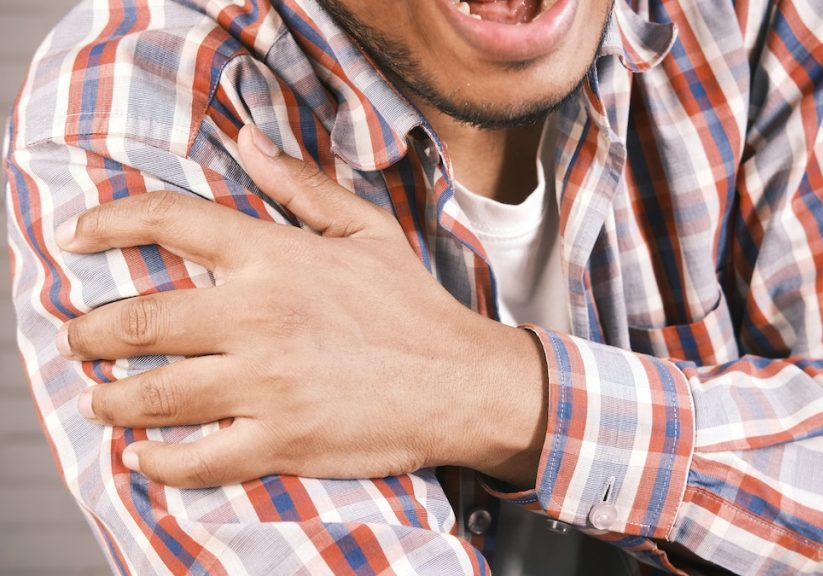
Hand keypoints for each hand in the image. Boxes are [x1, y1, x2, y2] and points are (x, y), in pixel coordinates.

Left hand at [58, 124, 546, 487]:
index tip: (78, 236)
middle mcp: (260, 316)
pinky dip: (156, 461)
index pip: (171, 221)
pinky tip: (143, 456)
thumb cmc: (415, 308)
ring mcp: (266, 383)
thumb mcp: (367, 230)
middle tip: (76, 339)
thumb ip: (300, 186)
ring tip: (100, 398)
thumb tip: (248, 140)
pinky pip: (194, 457)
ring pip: (152, 392)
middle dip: (89, 332)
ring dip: (110, 397)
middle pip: (139, 320)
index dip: (109, 221)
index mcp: (278, 257)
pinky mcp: (280, 440)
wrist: (464, 383)